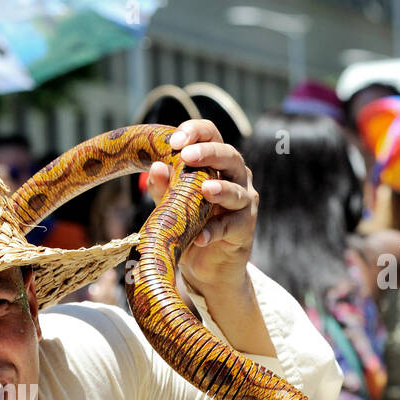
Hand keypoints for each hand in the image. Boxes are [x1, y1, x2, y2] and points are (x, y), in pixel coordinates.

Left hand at [143, 118, 257, 296]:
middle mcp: (236, 177)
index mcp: (217, 164)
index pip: (212, 137)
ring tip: (206, 190)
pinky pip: (231, 227)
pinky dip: (215, 231)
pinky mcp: (244, 229)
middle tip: (187, 156)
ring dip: (221, 190)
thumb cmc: (190, 226)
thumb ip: (164, 188)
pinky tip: (201, 237)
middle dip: (209, 153)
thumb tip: (156, 167)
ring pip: (237, 191)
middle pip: (230, 156)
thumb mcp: (173, 206)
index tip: (175, 140)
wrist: (206, 266)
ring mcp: (244, 202)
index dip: (197, 133)